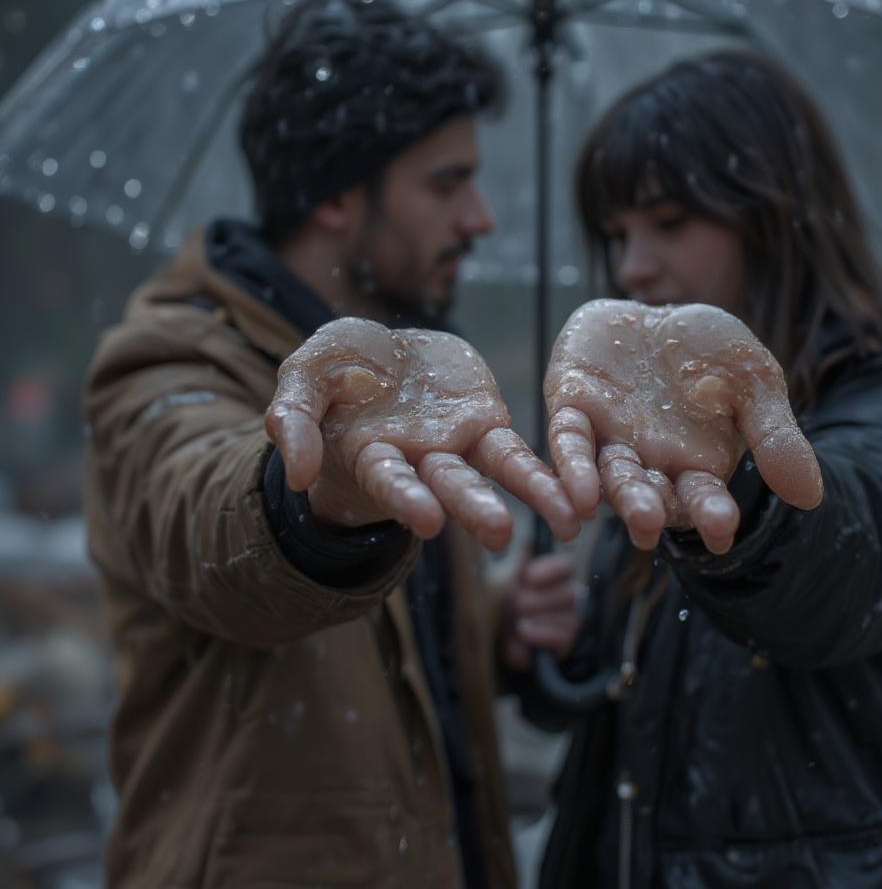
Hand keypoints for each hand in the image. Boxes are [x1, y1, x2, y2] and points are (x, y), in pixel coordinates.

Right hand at [265, 318, 579, 550]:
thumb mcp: (304, 377)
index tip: (426, 519)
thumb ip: (293, 418)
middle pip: (449, 484)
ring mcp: (457, 444)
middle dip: (472, 507)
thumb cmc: (336, 373)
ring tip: (567, 524)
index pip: (389, 478)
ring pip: (495, 473)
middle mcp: (419, 459)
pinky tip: (581, 494)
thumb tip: (299, 474)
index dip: (405, 497)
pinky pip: (519, 451)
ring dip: (530, 497)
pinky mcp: (488, 424)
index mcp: (372, 452)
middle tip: (500, 532)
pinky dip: (546, 472)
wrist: (380, 356)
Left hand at [500, 554, 580, 671]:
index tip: (527, 577)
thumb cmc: (497, 602)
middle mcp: (567, 597)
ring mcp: (568, 622)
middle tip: (515, 604)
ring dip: (538, 620)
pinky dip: (540, 637)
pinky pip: (563, 640)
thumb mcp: (502, 577)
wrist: (489, 639)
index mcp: (553, 575)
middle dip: (537, 600)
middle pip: (569, 594)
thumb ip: (517, 557)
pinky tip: (521, 635)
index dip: (550, 570)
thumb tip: (522, 532)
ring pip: (569, 619)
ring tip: (517, 623)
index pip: (566, 566)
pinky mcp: (564, 646)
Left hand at [544, 299, 822, 552]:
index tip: (721, 534)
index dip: (711, 517)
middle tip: (651, 525)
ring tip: (621, 512)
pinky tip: (576, 491)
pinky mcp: (571, 406)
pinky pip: (567, 440)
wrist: (661, 310)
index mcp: (694, 465)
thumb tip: (810, 497)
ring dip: (612, 494)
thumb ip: (774, 435)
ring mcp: (607, 437)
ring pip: (607, 475)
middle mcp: (648, 461)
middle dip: (650, 509)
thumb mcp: (754, 383)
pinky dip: (570, 464)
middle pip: (648, 494)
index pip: (703, 499)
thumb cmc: (710, 353)